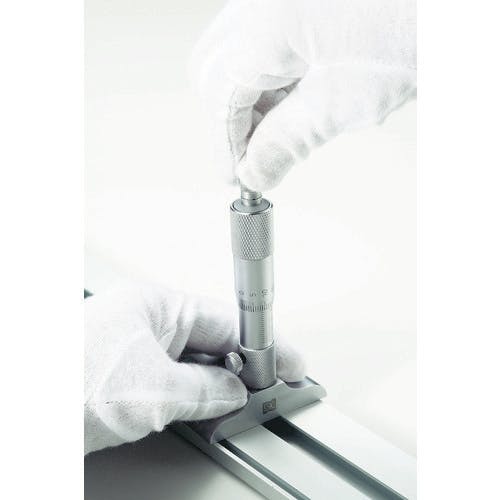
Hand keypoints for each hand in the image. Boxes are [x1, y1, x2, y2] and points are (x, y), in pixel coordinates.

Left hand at [84, 285, 303, 453]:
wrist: (18, 415)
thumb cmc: (65, 386)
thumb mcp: (153, 391)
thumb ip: (205, 389)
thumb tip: (237, 391)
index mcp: (157, 304)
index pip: (226, 319)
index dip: (264, 342)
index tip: (290, 362)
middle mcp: (148, 320)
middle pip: (213, 340)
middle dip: (244, 366)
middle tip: (271, 389)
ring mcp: (137, 346)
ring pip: (195, 363)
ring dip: (218, 385)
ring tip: (242, 406)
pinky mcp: (126, 372)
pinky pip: (174, 379)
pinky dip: (194, 396)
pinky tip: (207, 410)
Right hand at [191, 0, 415, 190]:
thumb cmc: (415, 27)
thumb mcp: (342, 103)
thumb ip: (286, 142)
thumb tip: (253, 172)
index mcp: (267, 22)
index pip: (219, 93)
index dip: (225, 144)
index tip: (237, 176)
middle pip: (215, 71)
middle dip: (233, 120)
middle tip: (258, 156)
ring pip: (234, 57)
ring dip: (251, 100)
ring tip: (284, 129)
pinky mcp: (291, 0)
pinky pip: (260, 42)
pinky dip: (270, 78)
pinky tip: (294, 97)